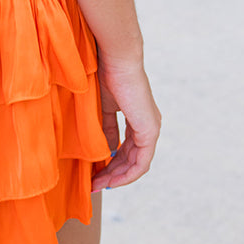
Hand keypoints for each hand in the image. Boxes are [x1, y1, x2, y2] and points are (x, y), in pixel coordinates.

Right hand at [90, 56, 160, 191]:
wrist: (116, 59)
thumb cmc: (106, 75)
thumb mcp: (103, 107)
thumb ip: (106, 128)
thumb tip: (105, 150)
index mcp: (138, 118)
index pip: (126, 148)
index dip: (110, 162)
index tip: (93, 173)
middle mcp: (148, 126)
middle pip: (131, 159)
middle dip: (111, 173)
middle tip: (93, 184)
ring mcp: (150, 129)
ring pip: (136, 163)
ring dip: (117, 177)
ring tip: (97, 185)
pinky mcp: (149, 131)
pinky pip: (141, 162)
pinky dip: (127, 174)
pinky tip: (112, 180)